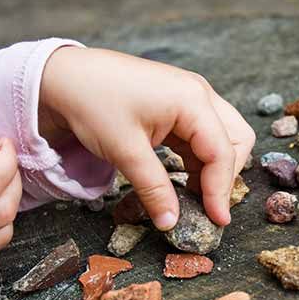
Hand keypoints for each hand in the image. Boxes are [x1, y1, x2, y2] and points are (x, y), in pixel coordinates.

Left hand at [39, 47, 255, 229]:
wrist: (62, 76)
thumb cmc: (93, 104)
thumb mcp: (125, 152)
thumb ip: (154, 189)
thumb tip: (171, 223)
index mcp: (193, 100)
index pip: (223, 152)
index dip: (221, 191)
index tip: (216, 222)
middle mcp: (199, 94)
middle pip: (236, 140)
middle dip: (226, 175)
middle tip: (206, 206)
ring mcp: (189, 97)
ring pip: (221, 138)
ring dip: (212, 168)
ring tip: (192, 197)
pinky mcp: (176, 105)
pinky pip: (200, 135)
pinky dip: (197, 159)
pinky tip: (181, 178)